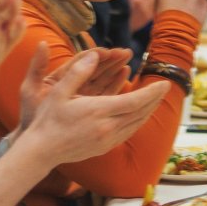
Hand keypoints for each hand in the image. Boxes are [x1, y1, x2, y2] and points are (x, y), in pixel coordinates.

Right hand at [22, 52, 166, 167]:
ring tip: (156, 99)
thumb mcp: (59, 91)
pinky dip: (138, 121)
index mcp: (98, 111)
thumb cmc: (48, 119)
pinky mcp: (105, 148)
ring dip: (149, 111)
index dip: (152, 93)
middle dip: (154, 99)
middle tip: (165, 87)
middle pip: (140, 112)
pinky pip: (128, 132)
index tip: (165, 84)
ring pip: (137, 124)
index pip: (135, 101)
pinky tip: (140, 115)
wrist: (42, 151)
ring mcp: (107, 140)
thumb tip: (94, 54)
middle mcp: (107, 127)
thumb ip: (78, 72)